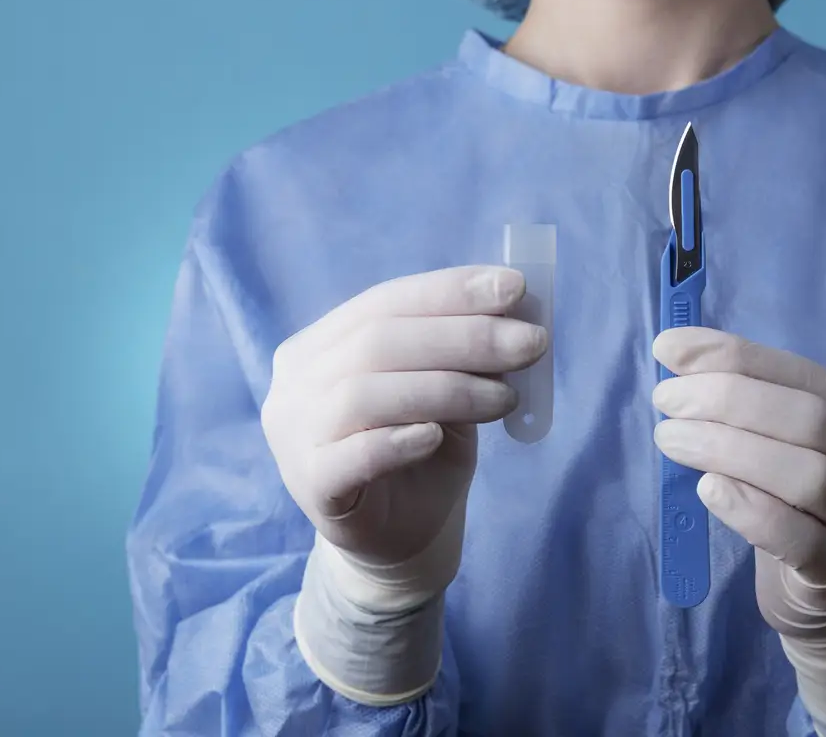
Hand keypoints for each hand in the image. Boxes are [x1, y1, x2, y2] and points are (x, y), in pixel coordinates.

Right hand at [261, 265, 546, 597]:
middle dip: (465, 336)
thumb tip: (517, 302)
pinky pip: (349, 455)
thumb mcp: (451, 391)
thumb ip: (465, 351)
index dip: (450, 291)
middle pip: (378, 342)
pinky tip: (435, 437)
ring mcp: (293, 434)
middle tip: (532, 342)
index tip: (516, 287)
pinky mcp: (309, 485)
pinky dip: (395, 441)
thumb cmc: (425, 451)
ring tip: (506, 399)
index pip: (385, 302)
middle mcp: (296, 380)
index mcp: (322, 343)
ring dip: (448, 388)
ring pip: (365, 393)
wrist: (402, 538)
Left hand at [652, 327, 825, 641]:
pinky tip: (707, 489)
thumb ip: (760, 406)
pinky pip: (792, 535)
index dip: (735, 356)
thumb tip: (681, 355)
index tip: (671, 348)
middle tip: (667, 399)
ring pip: (805, 474)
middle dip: (727, 399)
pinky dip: (745, 506)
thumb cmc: (813, 509)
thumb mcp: (801, 449)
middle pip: (810, 418)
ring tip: (671, 438)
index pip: (806, 374)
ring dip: (726, 447)